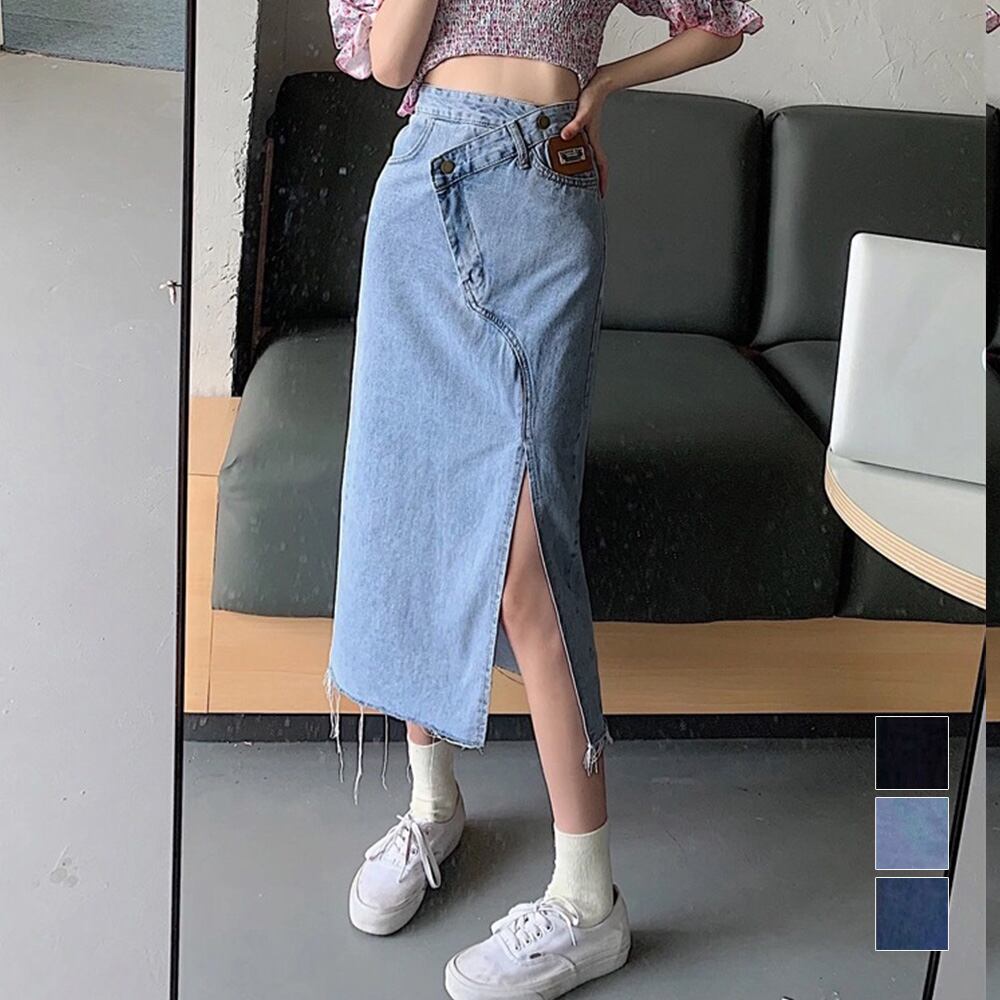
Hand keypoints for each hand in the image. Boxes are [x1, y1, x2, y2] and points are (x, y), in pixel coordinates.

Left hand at [559, 69, 614, 197]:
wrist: (598, 82)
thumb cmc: (593, 96)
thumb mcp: (584, 111)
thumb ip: (575, 124)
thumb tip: (565, 136)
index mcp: (593, 141)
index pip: (600, 167)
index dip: (601, 182)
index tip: (600, 195)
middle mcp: (591, 141)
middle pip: (593, 167)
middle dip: (593, 182)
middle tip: (589, 196)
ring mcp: (588, 137)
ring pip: (587, 159)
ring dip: (586, 172)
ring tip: (579, 183)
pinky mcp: (582, 131)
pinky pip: (580, 149)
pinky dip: (577, 157)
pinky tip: (569, 160)